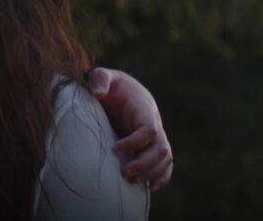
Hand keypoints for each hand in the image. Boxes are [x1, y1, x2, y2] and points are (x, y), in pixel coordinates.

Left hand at [87, 67, 173, 191]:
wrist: (117, 90)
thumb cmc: (109, 84)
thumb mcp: (103, 75)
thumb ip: (100, 79)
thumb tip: (97, 94)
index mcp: (144, 107)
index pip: (149, 129)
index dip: (135, 142)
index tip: (114, 148)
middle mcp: (153, 122)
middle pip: (161, 148)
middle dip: (145, 163)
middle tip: (124, 172)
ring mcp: (155, 135)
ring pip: (165, 159)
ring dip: (151, 173)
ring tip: (130, 180)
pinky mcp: (150, 145)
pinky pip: (165, 164)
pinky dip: (161, 177)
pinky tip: (149, 188)